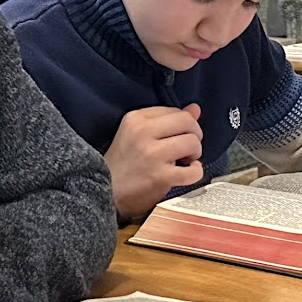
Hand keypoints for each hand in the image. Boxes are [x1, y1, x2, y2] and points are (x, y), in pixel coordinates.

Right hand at [106, 103, 205, 217]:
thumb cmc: (122, 163)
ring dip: (195, 152)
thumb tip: (195, 108)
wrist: (106, 192)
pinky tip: (188, 172)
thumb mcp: (136, 133)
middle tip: (188, 147)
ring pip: (192, 143)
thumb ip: (165, 119)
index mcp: (135, 119)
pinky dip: (196, 172)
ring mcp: (152, 155)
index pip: (175, 110)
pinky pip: (193, 170)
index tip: (179, 135)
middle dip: (195, 134)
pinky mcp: (160, 176)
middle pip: (187, 122)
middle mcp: (142, 133)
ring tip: (186, 160)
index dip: (184, 124)